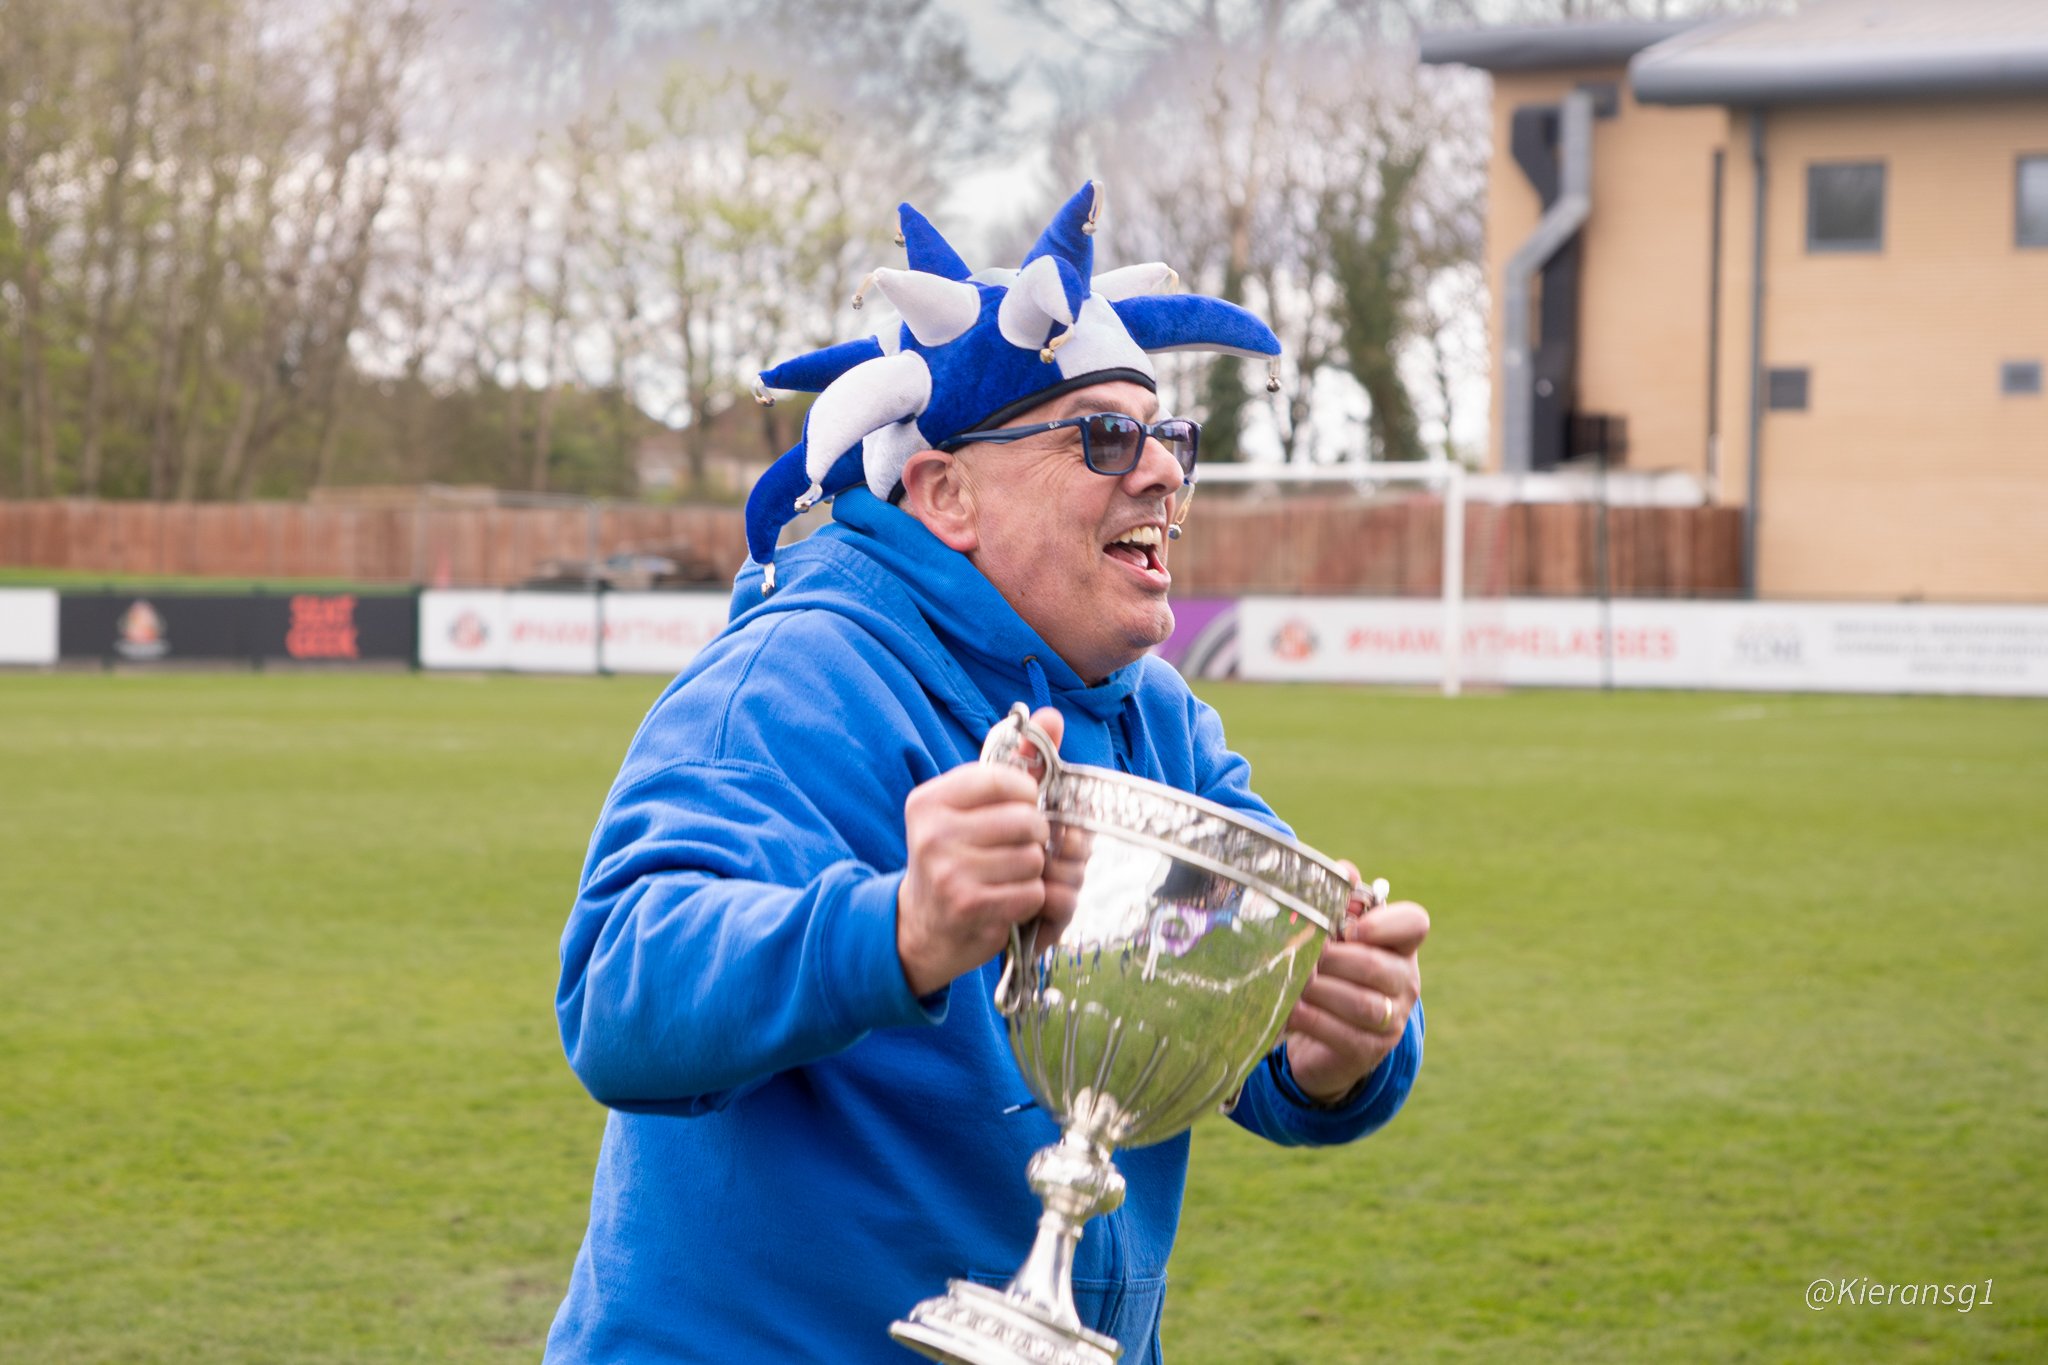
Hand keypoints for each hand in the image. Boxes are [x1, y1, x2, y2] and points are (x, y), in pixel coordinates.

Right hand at [897, 708, 1065, 996]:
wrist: (924, 927)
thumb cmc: (956, 856)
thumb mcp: (972, 806)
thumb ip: (1015, 760)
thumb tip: (1051, 714)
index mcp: (930, 800)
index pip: (1005, 779)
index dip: (1027, 795)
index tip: (1019, 808)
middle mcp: (933, 833)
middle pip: (1027, 821)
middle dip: (1035, 837)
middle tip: (1019, 847)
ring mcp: (949, 872)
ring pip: (1032, 858)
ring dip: (1032, 871)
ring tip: (1010, 875)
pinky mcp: (969, 906)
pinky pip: (1032, 892)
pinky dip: (1030, 898)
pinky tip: (1008, 899)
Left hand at [1282, 860, 1428, 1104]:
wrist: (1321, 1040)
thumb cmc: (1328, 974)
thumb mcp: (1332, 936)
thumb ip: (1337, 900)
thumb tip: (1344, 870)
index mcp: (1399, 945)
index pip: (1415, 923)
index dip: (1383, 922)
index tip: (1348, 928)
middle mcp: (1405, 982)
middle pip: (1375, 966)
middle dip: (1330, 959)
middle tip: (1301, 955)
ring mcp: (1391, 1020)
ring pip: (1359, 1003)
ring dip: (1318, 989)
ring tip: (1292, 981)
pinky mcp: (1369, 1050)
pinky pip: (1340, 1032)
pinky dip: (1308, 1018)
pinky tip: (1288, 1008)